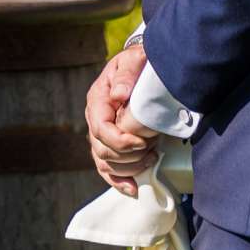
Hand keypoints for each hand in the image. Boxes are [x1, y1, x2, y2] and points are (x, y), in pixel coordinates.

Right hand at [85, 40, 160, 194]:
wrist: (146, 69)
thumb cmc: (142, 65)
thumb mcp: (136, 62)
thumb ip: (127, 75)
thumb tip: (118, 95)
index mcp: (98, 99)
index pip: (100, 128)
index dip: (121, 141)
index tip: (144, 141)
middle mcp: (96, 118)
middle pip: (103, 149)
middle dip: (130, 154)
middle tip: (153, 145)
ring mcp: (102, 133)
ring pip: (106, 162)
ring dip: (131, 166)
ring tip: (152, 156)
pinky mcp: (112, 144)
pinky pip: (108, 169)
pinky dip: (119, 181)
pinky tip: (133, 187)